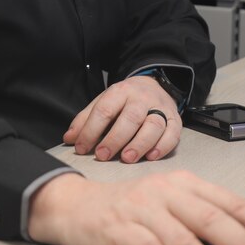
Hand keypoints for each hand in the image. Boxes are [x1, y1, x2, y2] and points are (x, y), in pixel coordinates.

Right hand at [28, 171, 244, 244]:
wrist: (75, 207)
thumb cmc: (128, 212)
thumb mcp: (169, 206)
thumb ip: (203, 220)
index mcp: (184, 184)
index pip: (233, 203)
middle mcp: (166, 192)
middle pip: (214, 220)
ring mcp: (143, 210)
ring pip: (186, 239)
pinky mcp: (122, 231)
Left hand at [63, 75, 179, 162]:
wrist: (154, 86)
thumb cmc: (124, 100)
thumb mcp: (103, 102)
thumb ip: (85, 119)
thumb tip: (69, 139)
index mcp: (120, 91)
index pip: (104, 110)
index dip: (91, 130)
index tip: (82, 148)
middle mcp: (141, 98)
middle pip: (130, 118)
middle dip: (115, 138)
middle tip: (103, 156)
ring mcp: (160, 108)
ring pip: (153, 125)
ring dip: (140, 143)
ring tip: (127, 158)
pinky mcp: (175, 119)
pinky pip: (173, 133)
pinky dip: (162, 146)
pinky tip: (151, 157)